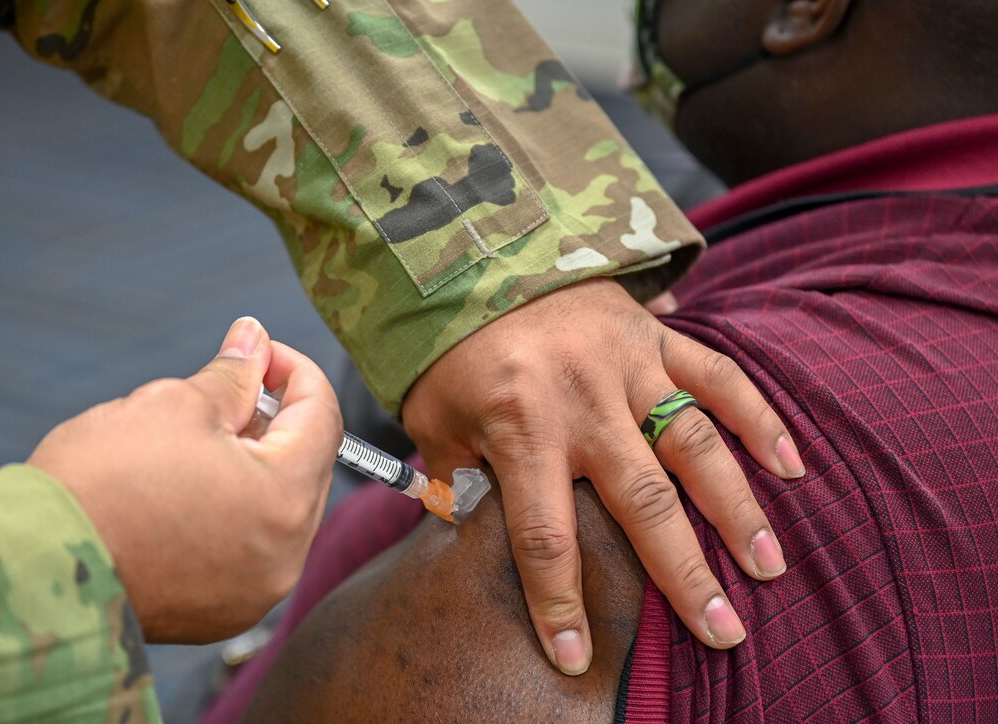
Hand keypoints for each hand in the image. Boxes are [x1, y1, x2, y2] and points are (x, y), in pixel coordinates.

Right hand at [28, 317, 341, 643]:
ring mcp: (255, 591)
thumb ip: (231, 374)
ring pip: (276, 507)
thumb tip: (254, 339)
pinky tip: (185, 487)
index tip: (259, 352)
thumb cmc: (102, 482)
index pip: (323, 417)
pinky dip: (232, 510)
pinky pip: (247, 546)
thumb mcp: (173, 404)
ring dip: (252, 464)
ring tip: (195, 439)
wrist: (31, 570)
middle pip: (305, 465)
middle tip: (228, 389)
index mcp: (286, 499)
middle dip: (273, 418)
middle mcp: (286, 555)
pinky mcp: (221, 611)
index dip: (294, 371)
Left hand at [403, 278, 802, 673]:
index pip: (542, 536)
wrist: (478, 253)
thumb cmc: (450, 349)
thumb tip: (472, 535)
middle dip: (683, 574)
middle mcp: (582, 401)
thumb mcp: (434, 419)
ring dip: (738, 508)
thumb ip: (459, 479)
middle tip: (724, 633)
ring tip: (770, 566)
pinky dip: (759, 418)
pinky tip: (792, 464)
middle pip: (643, 502)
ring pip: (697, 443)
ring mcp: (627, 365)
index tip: (576, 658)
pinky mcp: (655, 335)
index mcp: (519, 427)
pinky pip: (719, 376)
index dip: (559, 603)